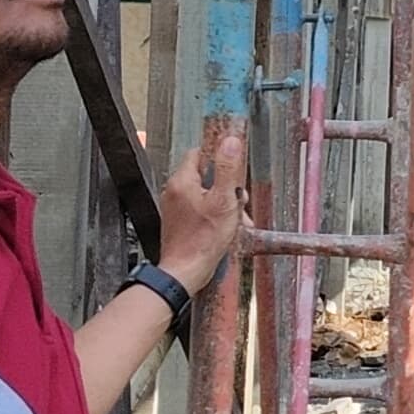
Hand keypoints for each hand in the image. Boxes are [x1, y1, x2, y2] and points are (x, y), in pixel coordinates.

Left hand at [153, 127, 248, 293]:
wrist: (184, 272)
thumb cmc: (203, 240)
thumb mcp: (224, 201)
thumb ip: (227, 169)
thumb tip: (231, 141)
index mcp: (182, 181)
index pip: (199, 153)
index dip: (219, 158)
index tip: (234, 168)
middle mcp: (174, 191)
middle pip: (205, 176)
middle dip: (227, 187)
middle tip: (240, 203)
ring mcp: (175, 207)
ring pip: (205, 194)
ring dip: (224, 204)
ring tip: (236, 221)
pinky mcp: (178, 222)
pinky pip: (199, 209)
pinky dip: (214, 215)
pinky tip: (226, 229)